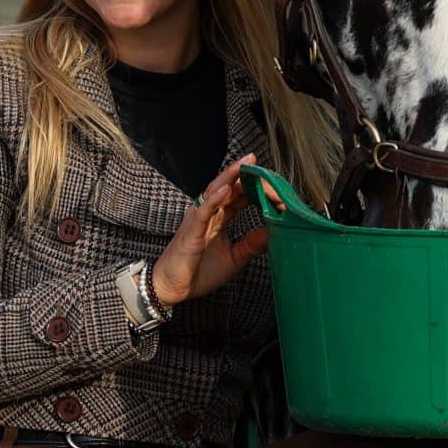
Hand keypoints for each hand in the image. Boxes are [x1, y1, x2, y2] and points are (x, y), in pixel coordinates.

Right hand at [151, 153, 271, 306]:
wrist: (173, 288)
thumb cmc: (199, 272)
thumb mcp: (234, 258)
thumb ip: (252, 244)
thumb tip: (274, 232)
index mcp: (218, 219)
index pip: (237, 197)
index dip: (252, 188)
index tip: (270, 179)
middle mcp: (208, 215)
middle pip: (226, 188)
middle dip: (241, 173)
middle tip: (255, 159)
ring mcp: (198, 221)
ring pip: (214, 193)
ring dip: (229, 177)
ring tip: (243, 164)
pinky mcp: (191, 231)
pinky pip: (203, 211)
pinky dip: (214, 199)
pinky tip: (225, 190)